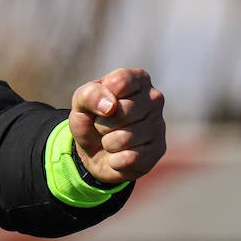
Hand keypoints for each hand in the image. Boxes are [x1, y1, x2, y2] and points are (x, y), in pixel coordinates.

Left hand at [68, 68, 165, 184]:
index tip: (99, 105)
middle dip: (102, 124)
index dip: (100, 98)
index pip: (119, 82)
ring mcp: (159, 124)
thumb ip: (88, 95)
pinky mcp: (158, 150)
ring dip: (108, 143)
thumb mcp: (80, 103)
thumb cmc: (91, 119)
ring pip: (124, 138)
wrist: (94, 152)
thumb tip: (110, 105)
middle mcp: (154, 98)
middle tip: (104, 126)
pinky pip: (129, 158)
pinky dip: (115, 160)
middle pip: (121, 112)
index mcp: (138, 79)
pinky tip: (120, 154)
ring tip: (112, 140)